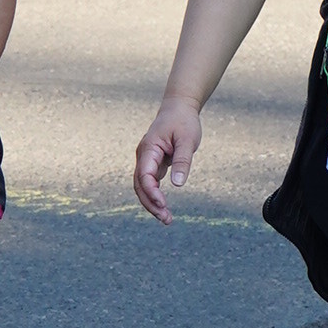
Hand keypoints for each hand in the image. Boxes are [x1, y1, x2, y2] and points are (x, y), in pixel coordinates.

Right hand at [134, 95, 202, 222]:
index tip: (163, 204)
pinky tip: (163, 207)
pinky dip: (155, 196)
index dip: (152, 192)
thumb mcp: (187, 140)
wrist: (179, 107)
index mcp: (149, 149)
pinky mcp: (153, 163)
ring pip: (143, 187)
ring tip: (166, 219)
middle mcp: (144, 156)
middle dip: (150, 204)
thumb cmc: (183, 121)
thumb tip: (178, 185)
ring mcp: (147, 160)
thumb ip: (182, 161)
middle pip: (140, 185)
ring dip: (152, 203)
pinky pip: (150, 183)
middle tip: (166, 219)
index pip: (144, 175)